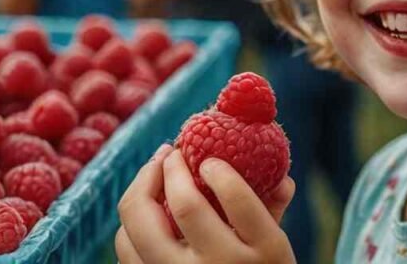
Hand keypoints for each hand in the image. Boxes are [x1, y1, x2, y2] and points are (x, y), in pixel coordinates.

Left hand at [115, 145, 295, 263]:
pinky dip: (131, 226)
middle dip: (169, 169)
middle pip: (181, 205)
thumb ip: (272, 210)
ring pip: (139, 228)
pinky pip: (127, 253)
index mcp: (260, 255)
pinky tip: (145, 210)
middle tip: (171, 152)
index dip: (217, 169)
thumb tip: (278, 171)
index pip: (236, 197)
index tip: (208, 159)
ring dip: (141, 191)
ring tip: (155, 174)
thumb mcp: (278, 253)